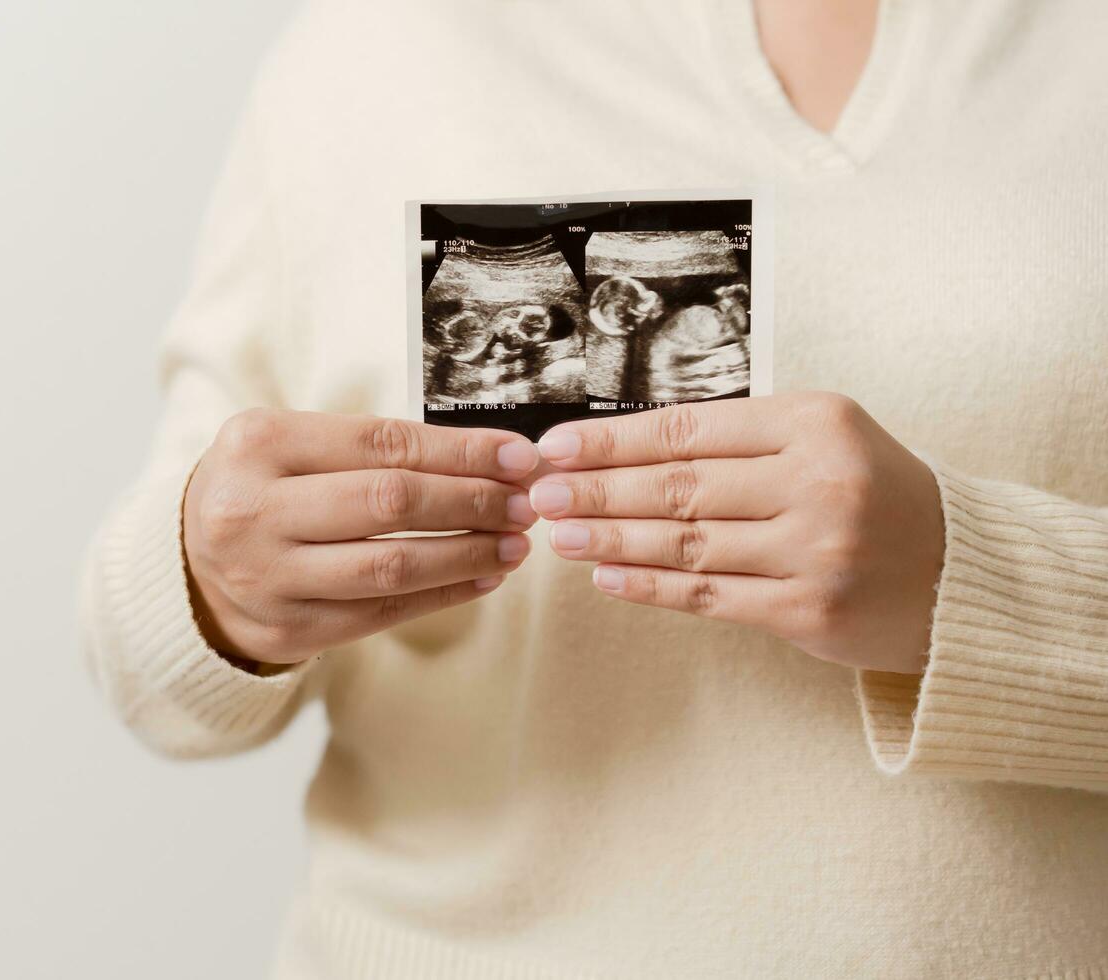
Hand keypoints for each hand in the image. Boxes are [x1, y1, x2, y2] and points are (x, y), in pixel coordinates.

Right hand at [184, 410, 539, 664]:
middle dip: (472, 501)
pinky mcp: (287, 630)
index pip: (381, 444)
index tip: (519, 456)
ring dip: (467, 554)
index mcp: (258, 445)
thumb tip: (490, 457)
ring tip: (514, 543)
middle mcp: (254, 511)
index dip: (460, 452)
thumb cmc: (262, 489)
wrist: (189, 563)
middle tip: (525, 502)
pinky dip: (442, 595)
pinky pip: (381, 613)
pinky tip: (482, 577)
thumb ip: (373, 447)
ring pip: (390, 567)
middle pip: (389, 504)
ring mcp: (267, 578)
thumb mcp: (292, 445)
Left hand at [529, 392, 944, 674]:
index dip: (611, 441)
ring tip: (557, 533)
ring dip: (610, 539)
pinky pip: (708, 596)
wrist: (959, 571)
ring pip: (685, 543)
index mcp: (814, 422)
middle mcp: (817, 482)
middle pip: (678, 486)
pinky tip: (604, 577)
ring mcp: (815, 550)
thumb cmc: (870, 493)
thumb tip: (620, 449)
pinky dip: (649, 586)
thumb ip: (736, 438)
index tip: (554, 447)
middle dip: (597, 490)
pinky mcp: (810, 610)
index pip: (687, 429)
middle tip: (538, 494)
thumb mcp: (820, 438)